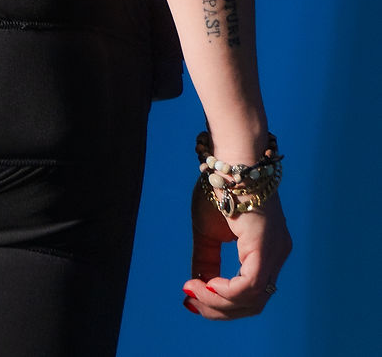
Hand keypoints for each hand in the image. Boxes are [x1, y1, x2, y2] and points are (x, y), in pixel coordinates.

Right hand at [181, 181, 290, 318]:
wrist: (229, 160)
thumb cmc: (219, 187)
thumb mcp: (208, 230)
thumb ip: (206, 259)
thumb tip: (196, 287)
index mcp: (268, 249)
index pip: (252, 292)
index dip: (223, 302)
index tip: (193, 297)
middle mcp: (278, 254)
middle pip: (254, 302)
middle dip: (219, 309)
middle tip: (191, 302)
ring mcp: (274, 252)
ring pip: (252, 299)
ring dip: (218, 302)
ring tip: (193, 291)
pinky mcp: (265, 248)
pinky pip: (248, 285)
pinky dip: (225, 292)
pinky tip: (205, 285)